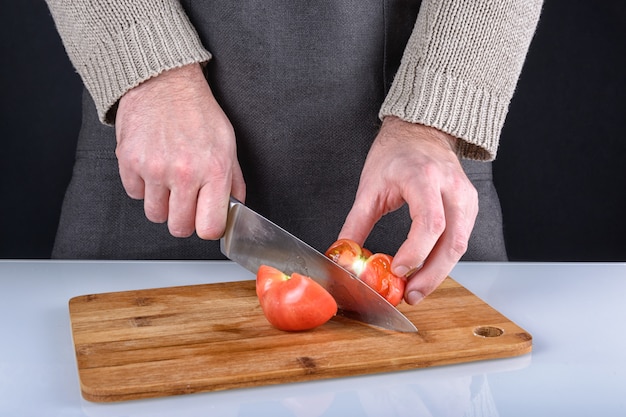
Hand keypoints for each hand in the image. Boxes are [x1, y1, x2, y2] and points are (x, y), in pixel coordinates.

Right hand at [115, 63, 245, 238]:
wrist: (163, 81)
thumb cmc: (197, 111)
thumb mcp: (227, 144)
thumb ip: (232, 181)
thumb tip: (234, 207)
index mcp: (214, 170)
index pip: (209, 228)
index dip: (208, 228)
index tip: (206, 220)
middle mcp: (184, 173)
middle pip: (179, 228)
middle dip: (184, 219)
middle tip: (186, 201)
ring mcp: (154, 169)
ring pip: (155, 215)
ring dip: (162, 204)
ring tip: (168, 181)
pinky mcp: (129, 162)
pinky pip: (134, 194)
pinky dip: (142, 186)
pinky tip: (152, 167)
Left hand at [339, 117, 477, 304]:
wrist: (420, 132)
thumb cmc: (395, 154)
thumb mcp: (369, 186)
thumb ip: (356, 223)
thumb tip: (344, 254)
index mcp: (424, 178)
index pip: (430, 223)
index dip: (415, 252)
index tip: (396, 270)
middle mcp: (451, 187)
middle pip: (452, 241)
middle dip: (431, 275)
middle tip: (410, 295)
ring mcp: (465, 196)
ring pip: (460, 245)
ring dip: (439, 273)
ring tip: (416, 290)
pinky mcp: (469, 206)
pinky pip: (461, 239)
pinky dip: (444, 260)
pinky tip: (426, 271)